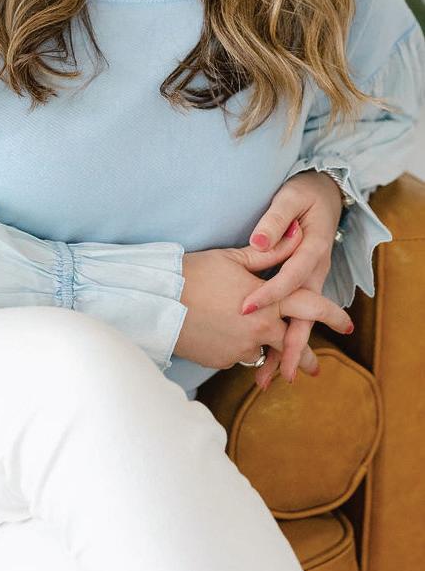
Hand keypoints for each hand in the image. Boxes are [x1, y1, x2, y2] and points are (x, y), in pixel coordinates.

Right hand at [176, 215, 352, 371]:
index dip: (332, 315)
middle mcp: (261, 329)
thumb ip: (272, 251)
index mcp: (269, 301)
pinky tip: (229, 342)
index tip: (348, 325)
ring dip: (270, 358)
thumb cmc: (196, 272)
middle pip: (292, 344)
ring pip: (263, 353)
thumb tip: (297, 234)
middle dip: (305, 356)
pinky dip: (238, 350)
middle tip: (316, 368)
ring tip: (278, 371)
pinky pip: (238, 356)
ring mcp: (241, 348)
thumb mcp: (234, 257)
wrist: (159, 301)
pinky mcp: (223, 360)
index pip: (310, 308)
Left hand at [241, 170, 345, 387]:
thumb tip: (260, 242)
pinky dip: (285, 337)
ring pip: (301, 321)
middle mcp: (315, 271)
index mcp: (312, 250)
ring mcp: (310, 280)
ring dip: (288, 350)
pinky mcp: (303, 285)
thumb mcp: (290, 199)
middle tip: (282, 373)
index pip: (290, 278)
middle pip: (305, 314)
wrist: (324, 193)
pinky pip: (295, 315)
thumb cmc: (304, 194)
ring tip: (272, 378)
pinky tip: (270, 357)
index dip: (269, 295)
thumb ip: (275, 221)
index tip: (246, 309)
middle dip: (293, 345)